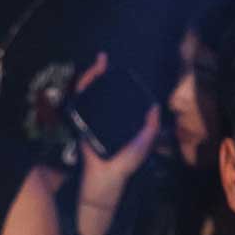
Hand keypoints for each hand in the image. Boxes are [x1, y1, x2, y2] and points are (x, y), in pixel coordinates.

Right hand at [76, 52, 161, 198]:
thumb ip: (151, 127)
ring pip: (88, 91)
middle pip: (98, 90)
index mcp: (116, 121)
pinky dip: (84, 85)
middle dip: (99, 73)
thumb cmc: (126, 162)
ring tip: (99, 63)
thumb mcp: (144, 143)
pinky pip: (80, 99)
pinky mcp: (80, 120)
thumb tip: (155, 106)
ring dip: (91, 75)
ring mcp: (90, 118)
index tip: (121, 70)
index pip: (114, 97)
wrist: (107, 175)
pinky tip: (91, 74)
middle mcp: (102, 117)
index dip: (115, 82)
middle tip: (103, 59)